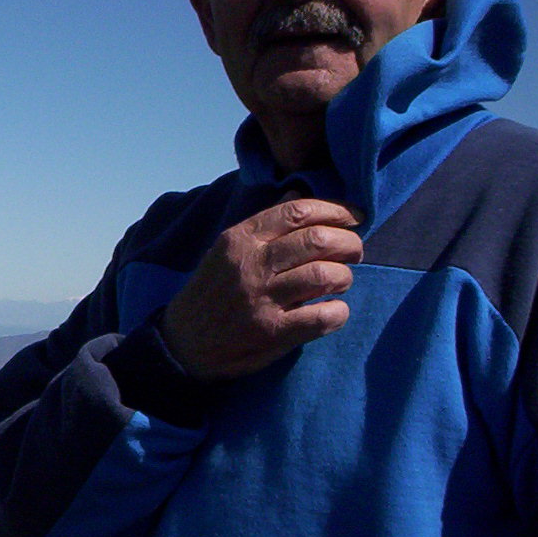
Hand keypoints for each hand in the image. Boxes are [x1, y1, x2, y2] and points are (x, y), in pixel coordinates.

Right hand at [161, 198, 362, 380]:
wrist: (183, 341)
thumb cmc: (212, 291)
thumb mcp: (227, 250)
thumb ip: (264, 225)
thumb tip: (298, 195)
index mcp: (240, 239)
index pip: (298, 212)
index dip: (335, 210)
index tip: (353, 217)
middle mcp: (251, 265)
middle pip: (318, 241)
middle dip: (349, 243)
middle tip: (354, 252)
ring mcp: (261, 299)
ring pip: (325, 275)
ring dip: (344, 276)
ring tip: (341, 281)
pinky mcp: (271, 332)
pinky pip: (322, 316)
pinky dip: (338, 312)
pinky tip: (333, 310)